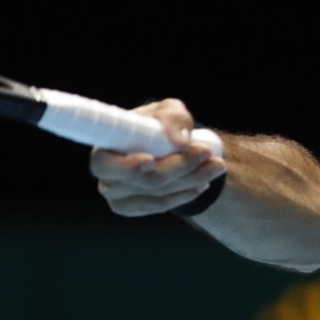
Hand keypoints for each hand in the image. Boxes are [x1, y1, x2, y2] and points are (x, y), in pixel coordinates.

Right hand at [90, 98, 226, 216]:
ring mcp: (117, 196)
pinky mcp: (132, 208)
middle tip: (206, 152)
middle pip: (144, 180)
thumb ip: (173, 117)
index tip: (151, 160)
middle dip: (179, 167)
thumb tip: (179, 140)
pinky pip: (161, 205)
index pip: (105, 164)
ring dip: (191, 179)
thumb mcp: (170, 111)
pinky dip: (185, 194)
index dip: (127, 166)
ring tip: (215, 165)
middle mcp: (106, 177)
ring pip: (158, 194)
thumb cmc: (160, 125)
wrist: (166, 148)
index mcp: (104, 148)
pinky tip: (202, 182)